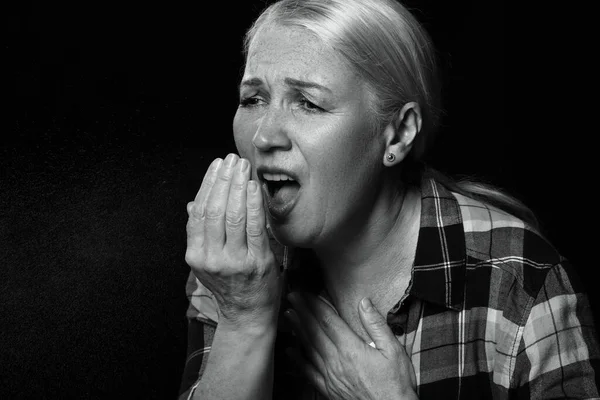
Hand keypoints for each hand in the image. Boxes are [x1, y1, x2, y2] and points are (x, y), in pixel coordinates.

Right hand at [185, 153, 282, 329]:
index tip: (217, 166)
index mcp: (196, 255)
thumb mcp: (207, 261)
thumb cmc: (230, 285)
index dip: (207, 185)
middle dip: (223, 180)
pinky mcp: (257, 262)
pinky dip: (253, 204)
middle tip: (232, 159)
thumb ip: (200, 233)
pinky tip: (254, 187)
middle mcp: (211, 258)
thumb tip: (192, 204)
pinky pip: (254, 227)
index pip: (199, 212)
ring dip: (238, 186)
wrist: (248, 316)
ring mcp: (234, 261)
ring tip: (243, 167)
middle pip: (214, 210)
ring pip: (232, 215)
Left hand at [285, 292, 417, 399]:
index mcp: (351, 349)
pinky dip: (297, 360)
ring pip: (309, 348)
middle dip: (302, 312)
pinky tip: (290, 351)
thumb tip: (364, 303)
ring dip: (298, 330)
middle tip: (291, 298)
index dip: (314, 305)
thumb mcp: (394, 351)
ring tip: (289, 316)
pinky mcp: (328, 389)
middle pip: (314, 332)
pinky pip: (308, 372)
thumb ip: (376, 325)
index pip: (327, 321)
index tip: (304, 294)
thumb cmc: (395, 384)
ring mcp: (330, 376)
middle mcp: (336, 361)